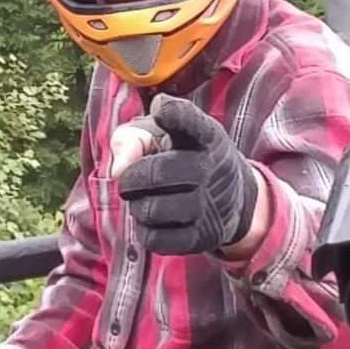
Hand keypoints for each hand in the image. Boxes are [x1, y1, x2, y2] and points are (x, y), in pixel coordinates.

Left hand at [118, 95, 261, 257]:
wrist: (231, 199)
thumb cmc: (183, 157)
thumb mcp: (163, 135)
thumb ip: (133, 137)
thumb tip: (118, 167)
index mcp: (205, 136)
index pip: (190, 121)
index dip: (173, 113)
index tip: (160, 109)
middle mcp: (212, 168)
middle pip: (156, 172)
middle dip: (131, 178)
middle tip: (129, 180)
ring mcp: (209, 205)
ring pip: (151, 209)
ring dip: (136, 205)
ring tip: (143, 199)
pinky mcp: (202, 237)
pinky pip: (156, 239)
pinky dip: (144, 230)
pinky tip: (153, 219)